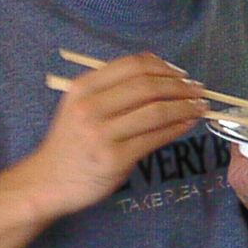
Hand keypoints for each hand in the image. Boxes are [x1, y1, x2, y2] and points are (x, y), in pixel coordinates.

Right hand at [27, 52, 207, 216]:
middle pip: (147, 86)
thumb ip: (114, 89)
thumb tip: (163, 74)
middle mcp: (90, 107)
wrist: (48, 181)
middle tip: (199, 91)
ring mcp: (102, 134)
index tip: (181, 74)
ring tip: (200, 107)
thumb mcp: (81, 106)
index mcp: (83, 87)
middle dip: (180, 87)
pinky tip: (188, 124)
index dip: (164, 67)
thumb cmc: (72, 142)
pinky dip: (177, 128)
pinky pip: (155, 138)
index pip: (132, 65)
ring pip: (156, 112)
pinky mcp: (115, 159)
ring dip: (185, 107)